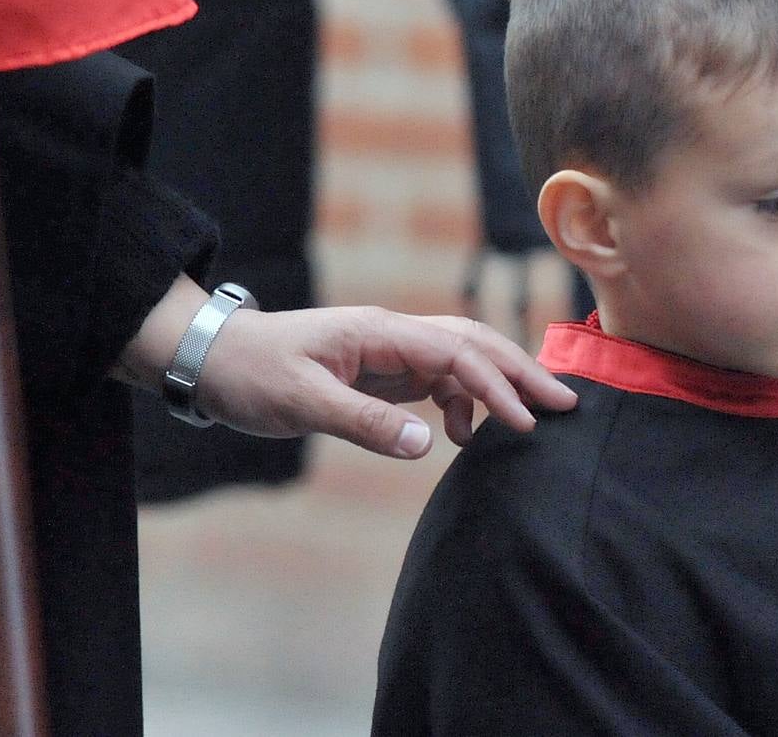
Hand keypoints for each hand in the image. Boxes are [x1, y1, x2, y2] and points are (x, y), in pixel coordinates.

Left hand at [118, 276, 578, 458]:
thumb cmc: (251, 374)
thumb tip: (428, 444)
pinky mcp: (382, 372)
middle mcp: (392, 336)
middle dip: (520, 371)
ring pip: (462, 359)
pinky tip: (462, 434)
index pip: (456, 351)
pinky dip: (463, 403)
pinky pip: (439, 381)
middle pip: (473, 342)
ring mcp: (389, 352)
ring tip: (528, 422)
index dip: (495, 385)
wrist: (214, 360)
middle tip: (564, 405)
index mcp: (379, 333)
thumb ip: (364, 422)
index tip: (525, 423)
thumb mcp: (302, 402)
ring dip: (499, 385)